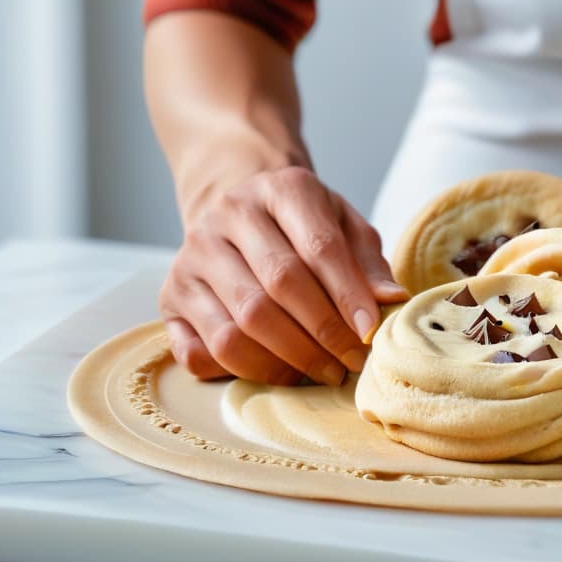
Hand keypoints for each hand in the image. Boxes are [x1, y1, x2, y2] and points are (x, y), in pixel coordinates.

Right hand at [159, 167, 408, 385]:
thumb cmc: (303, 225)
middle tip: (351, 362)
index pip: (319, 247)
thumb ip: (368, 263)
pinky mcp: (170, 297)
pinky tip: (276, 370)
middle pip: (278, 288)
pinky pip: (201, 352)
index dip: (347, 296)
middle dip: (322, 334)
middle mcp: (229, 216)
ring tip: (322, 371)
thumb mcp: (344, 226)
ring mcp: (192, 257)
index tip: (371, 333)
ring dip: (287, 361)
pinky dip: (240, 372)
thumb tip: (392, 301)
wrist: (238, 207)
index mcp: (282, 189)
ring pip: (239, 327)